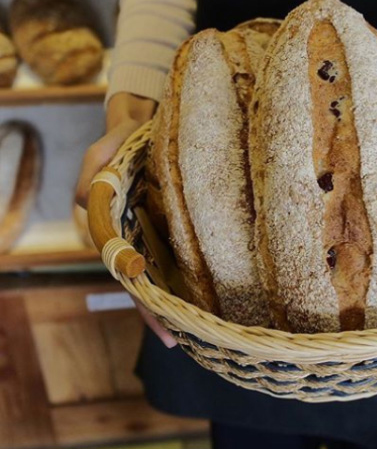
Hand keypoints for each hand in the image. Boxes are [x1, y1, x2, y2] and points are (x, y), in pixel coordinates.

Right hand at [76, 92, 175, 347]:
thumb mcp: (103, 151)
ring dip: (176, 296)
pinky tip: (206, 286)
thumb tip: (84, 203)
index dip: (143, 301)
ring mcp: (150, 231)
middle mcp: (130, 237)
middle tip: (185, 339)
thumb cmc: (120, 139)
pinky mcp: (168, 220)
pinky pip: (177, 250)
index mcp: (110, 230)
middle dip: (160, 312)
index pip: (125, 274)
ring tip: (200, 324)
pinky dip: (187, 269)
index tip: (165, 323)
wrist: (144, 123)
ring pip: (162, 271)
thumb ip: (93, 172)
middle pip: (144, 283)